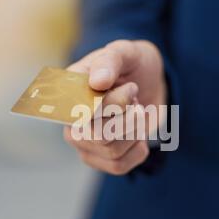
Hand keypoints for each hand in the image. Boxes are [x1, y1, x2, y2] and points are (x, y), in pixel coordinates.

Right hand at [64, 40, 166, 174]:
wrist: (149, 82)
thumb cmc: (131, 64)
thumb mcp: (125, 52)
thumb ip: (110, 61)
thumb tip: (97, 83)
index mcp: (69, 92)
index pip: (81, 111)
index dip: (112, 105)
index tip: (131, 88)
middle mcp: (71, 121)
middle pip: (99, 137)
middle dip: (128, 118)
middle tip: (136, 97)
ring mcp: (85, 142)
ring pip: (112, 152)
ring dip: (134, 130)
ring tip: (137, 112)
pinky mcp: (101, 158)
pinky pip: (119, 166)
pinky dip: (137, 149)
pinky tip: (138, 133)